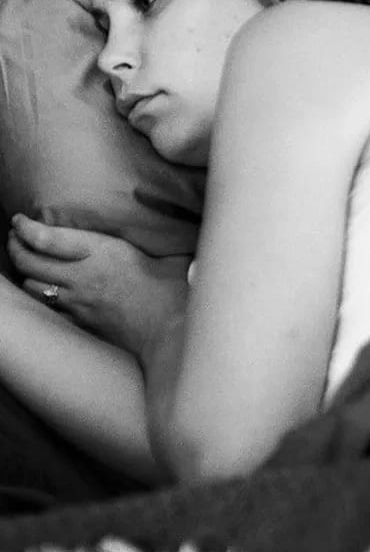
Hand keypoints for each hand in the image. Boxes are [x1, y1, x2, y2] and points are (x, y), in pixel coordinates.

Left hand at [7, 215, 190, 356]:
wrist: (171, 330)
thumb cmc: (172, 291)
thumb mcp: (162, 254)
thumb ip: (150, 241)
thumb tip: (164, 228)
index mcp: (100, 253)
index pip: (46, 238)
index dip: (25, 228)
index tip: (20, 220)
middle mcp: (81, 277)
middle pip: (28, 262)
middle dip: (15, 248)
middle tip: (16, 239)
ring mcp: (77, 302)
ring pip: (32, 287)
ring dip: (27, 275)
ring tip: (29, 266)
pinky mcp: (80, 322)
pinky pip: (49, 309)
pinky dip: (43, 298)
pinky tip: (46, 292)